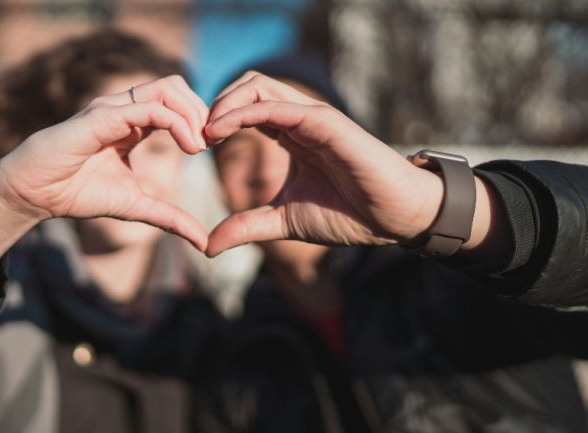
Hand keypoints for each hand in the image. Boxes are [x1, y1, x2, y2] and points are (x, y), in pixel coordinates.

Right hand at [0, 75, 209, 250]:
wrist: (34, 194)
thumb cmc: (77, 193)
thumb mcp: (135, 207)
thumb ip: (169, 218)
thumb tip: (202, 242)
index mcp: (132, 123)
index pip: (176, 102)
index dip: (200, 119)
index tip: (214, 147)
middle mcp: (124, 108)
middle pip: (176, 86)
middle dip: (202, 110)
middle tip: (212, 142)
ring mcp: (112, 108)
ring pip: (167, 88)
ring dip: (192, 113)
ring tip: (200, 145)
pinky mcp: (102, 117)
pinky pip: (149, 108)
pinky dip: (177, 123)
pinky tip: (188, 147)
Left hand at [203, 73, 445, 256]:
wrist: (393, 218)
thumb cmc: (348, 215)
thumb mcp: (283, 221)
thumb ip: (246, 227)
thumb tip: (207, 246)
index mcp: (290, 135)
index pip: (245, 108)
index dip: (216, 120)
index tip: (194, 146)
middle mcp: (299, 119)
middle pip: (248, 85)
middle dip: (215, 103)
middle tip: (194, 135)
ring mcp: (312, 117)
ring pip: (259, 85)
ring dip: (224, 103)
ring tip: (205, 132)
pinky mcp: (325, 122)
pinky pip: (278, 106)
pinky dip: (244, 112)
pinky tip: (221, 131)